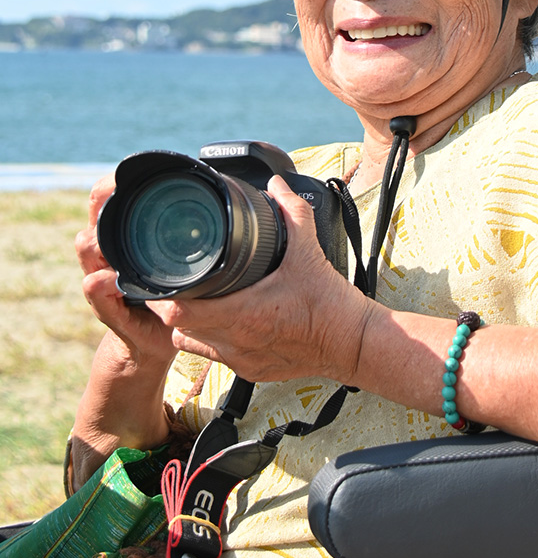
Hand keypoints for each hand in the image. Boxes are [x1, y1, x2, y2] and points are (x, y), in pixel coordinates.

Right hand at [76, 174, 177, 365]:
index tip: (125, 173)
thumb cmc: (172, 300)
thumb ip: (191, 241)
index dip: (112, 186)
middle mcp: (110, 256)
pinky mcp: (108, 308)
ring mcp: (104, 280)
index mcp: (126, 241)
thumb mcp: (181, 266)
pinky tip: (109, 279)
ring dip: (96, 242)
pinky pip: (95, 291)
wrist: (155, 343)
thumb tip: (228, 209)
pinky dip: (101, 285)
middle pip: (95, 219)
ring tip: (106, 236)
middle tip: (114, 193)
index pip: (110, 204)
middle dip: (101, 205)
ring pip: (87, 249)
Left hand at [147, 176, 371, 384]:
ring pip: (193, 345)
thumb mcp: (309, 251)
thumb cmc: (330, 304)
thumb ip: (291, 212)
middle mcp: (235, 341)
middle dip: (175, 306)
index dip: (165, 294)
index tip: (165, 278)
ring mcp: (241, 360)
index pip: (178, 311)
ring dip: (190, 326)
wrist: (352, 343)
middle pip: (177, 328)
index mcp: (242, 313)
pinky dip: (213, 341)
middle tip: (181, 285)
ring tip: (201, 304)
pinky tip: (227, 324)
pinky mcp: (251, 372)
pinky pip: (216, 358)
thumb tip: (277, 185)